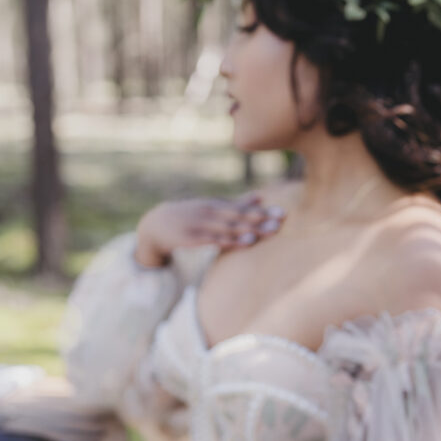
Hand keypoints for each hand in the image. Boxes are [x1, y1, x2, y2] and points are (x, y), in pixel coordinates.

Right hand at [135, 194, 284, 266]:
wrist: (157, 224)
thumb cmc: (191, 216)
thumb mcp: (213, 207)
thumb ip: (237, 203)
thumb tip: (261, 197)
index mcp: (218, 205)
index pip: (244, 208)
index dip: (264, 211)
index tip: (283, 213)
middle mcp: (211, 212)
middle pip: (239, 216)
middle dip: (260, 219)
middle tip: (281, 222)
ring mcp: (201, 224)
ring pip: (227, 228)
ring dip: (245, 230)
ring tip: (263, 234)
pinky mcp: (192, 237)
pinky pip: (213, 240)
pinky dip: (228, 241)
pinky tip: (241, 243)